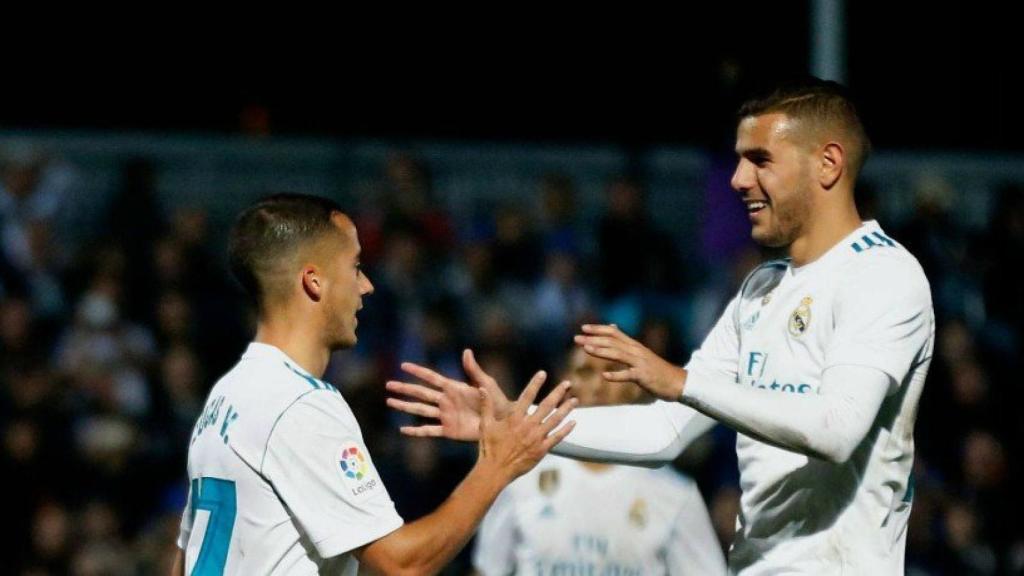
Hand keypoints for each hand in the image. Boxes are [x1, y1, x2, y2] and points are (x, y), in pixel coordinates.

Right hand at [385, 349, 513, 440]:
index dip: (418, 372)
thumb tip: (466, 351)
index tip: (403, 366)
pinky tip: (403, 430)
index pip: (432, 377)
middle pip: (421, 393)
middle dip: (405, 388)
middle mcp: (446, 401)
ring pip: (420, 410)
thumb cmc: (496, 399)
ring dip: (405, 406)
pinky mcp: (448, 430)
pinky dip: (416, 431)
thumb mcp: (486, 382)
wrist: (503, 421)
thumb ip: (473, 369)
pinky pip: (429, 430)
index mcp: (453, 388)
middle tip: (388, 384)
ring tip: (390, 402)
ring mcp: (445, 415)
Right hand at [477, 370, 576, 481]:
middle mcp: (528, 426)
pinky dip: (566, 430)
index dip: (535, 383)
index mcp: (514, 418)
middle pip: (546, 405)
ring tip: (575, 400)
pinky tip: (574, 422)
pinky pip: (557, 438)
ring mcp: (536, 438)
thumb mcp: (485, 425)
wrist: (495, 470)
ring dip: (566, 409)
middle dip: (558, 393)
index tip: (543, 373)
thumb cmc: (489, 447)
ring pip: (555, 420)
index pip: (527, 396)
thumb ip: (486, 405)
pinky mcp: (541, 450)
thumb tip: (481, 388)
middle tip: (567, 383)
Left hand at [574, 324, 686, 400]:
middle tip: (576, 338)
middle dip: (593, 339)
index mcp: (634, 345)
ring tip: (586, 349)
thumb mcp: (641, 353)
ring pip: (618, 354)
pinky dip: (616, 375)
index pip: (614, 332)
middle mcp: (636, 351)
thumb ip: (626, 343)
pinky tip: (605, 376)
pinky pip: (628, 375)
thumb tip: (613, 327)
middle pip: (612, 341)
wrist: (678, 382)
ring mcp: (640, 363)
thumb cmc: (657, 370)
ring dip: (601, 351)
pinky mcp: (644, 376)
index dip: (598, 329)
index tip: (583, 328)